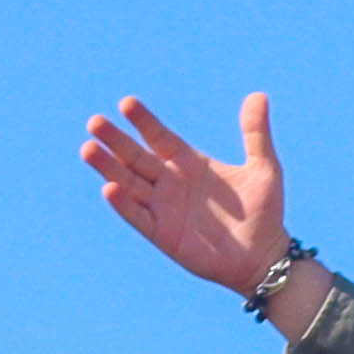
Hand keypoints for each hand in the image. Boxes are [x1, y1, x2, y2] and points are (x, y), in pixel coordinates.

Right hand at [87, 90, 298, 295]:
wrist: (264, 257)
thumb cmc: (264, 213)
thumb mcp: (264, 168)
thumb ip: (256, 134)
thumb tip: (259, 96)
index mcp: (189, 162)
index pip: (159, 136)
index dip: (143, 121)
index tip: (127, 103)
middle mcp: (171, 182)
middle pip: (136, 157)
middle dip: (115, 141)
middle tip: (95, 123)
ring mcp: (164, 208)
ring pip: (129, 184)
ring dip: (109, 168)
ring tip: (88, 149)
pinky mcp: (163, 234)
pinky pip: (138, 217)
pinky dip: (124, 205)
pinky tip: (110, 188)